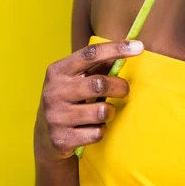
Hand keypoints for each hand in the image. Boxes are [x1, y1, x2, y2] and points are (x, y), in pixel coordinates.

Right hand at [34, 39, 143, 163]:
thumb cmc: (68, 98)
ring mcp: (56, 116)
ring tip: (105, 112)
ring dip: (110, 112)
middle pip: (99, 84)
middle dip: (119, 86)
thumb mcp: (76, 78)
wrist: (45, 136)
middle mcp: (54, 92)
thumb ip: (98, 65)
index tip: (139, 46)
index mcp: (58, 70)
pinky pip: (97, 133)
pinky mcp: (62, 139)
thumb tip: (127, 49)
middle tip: (124, 90)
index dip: (116, 48)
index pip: (90, 54)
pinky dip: (101, 130)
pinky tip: (92, 128)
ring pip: (101, 111)